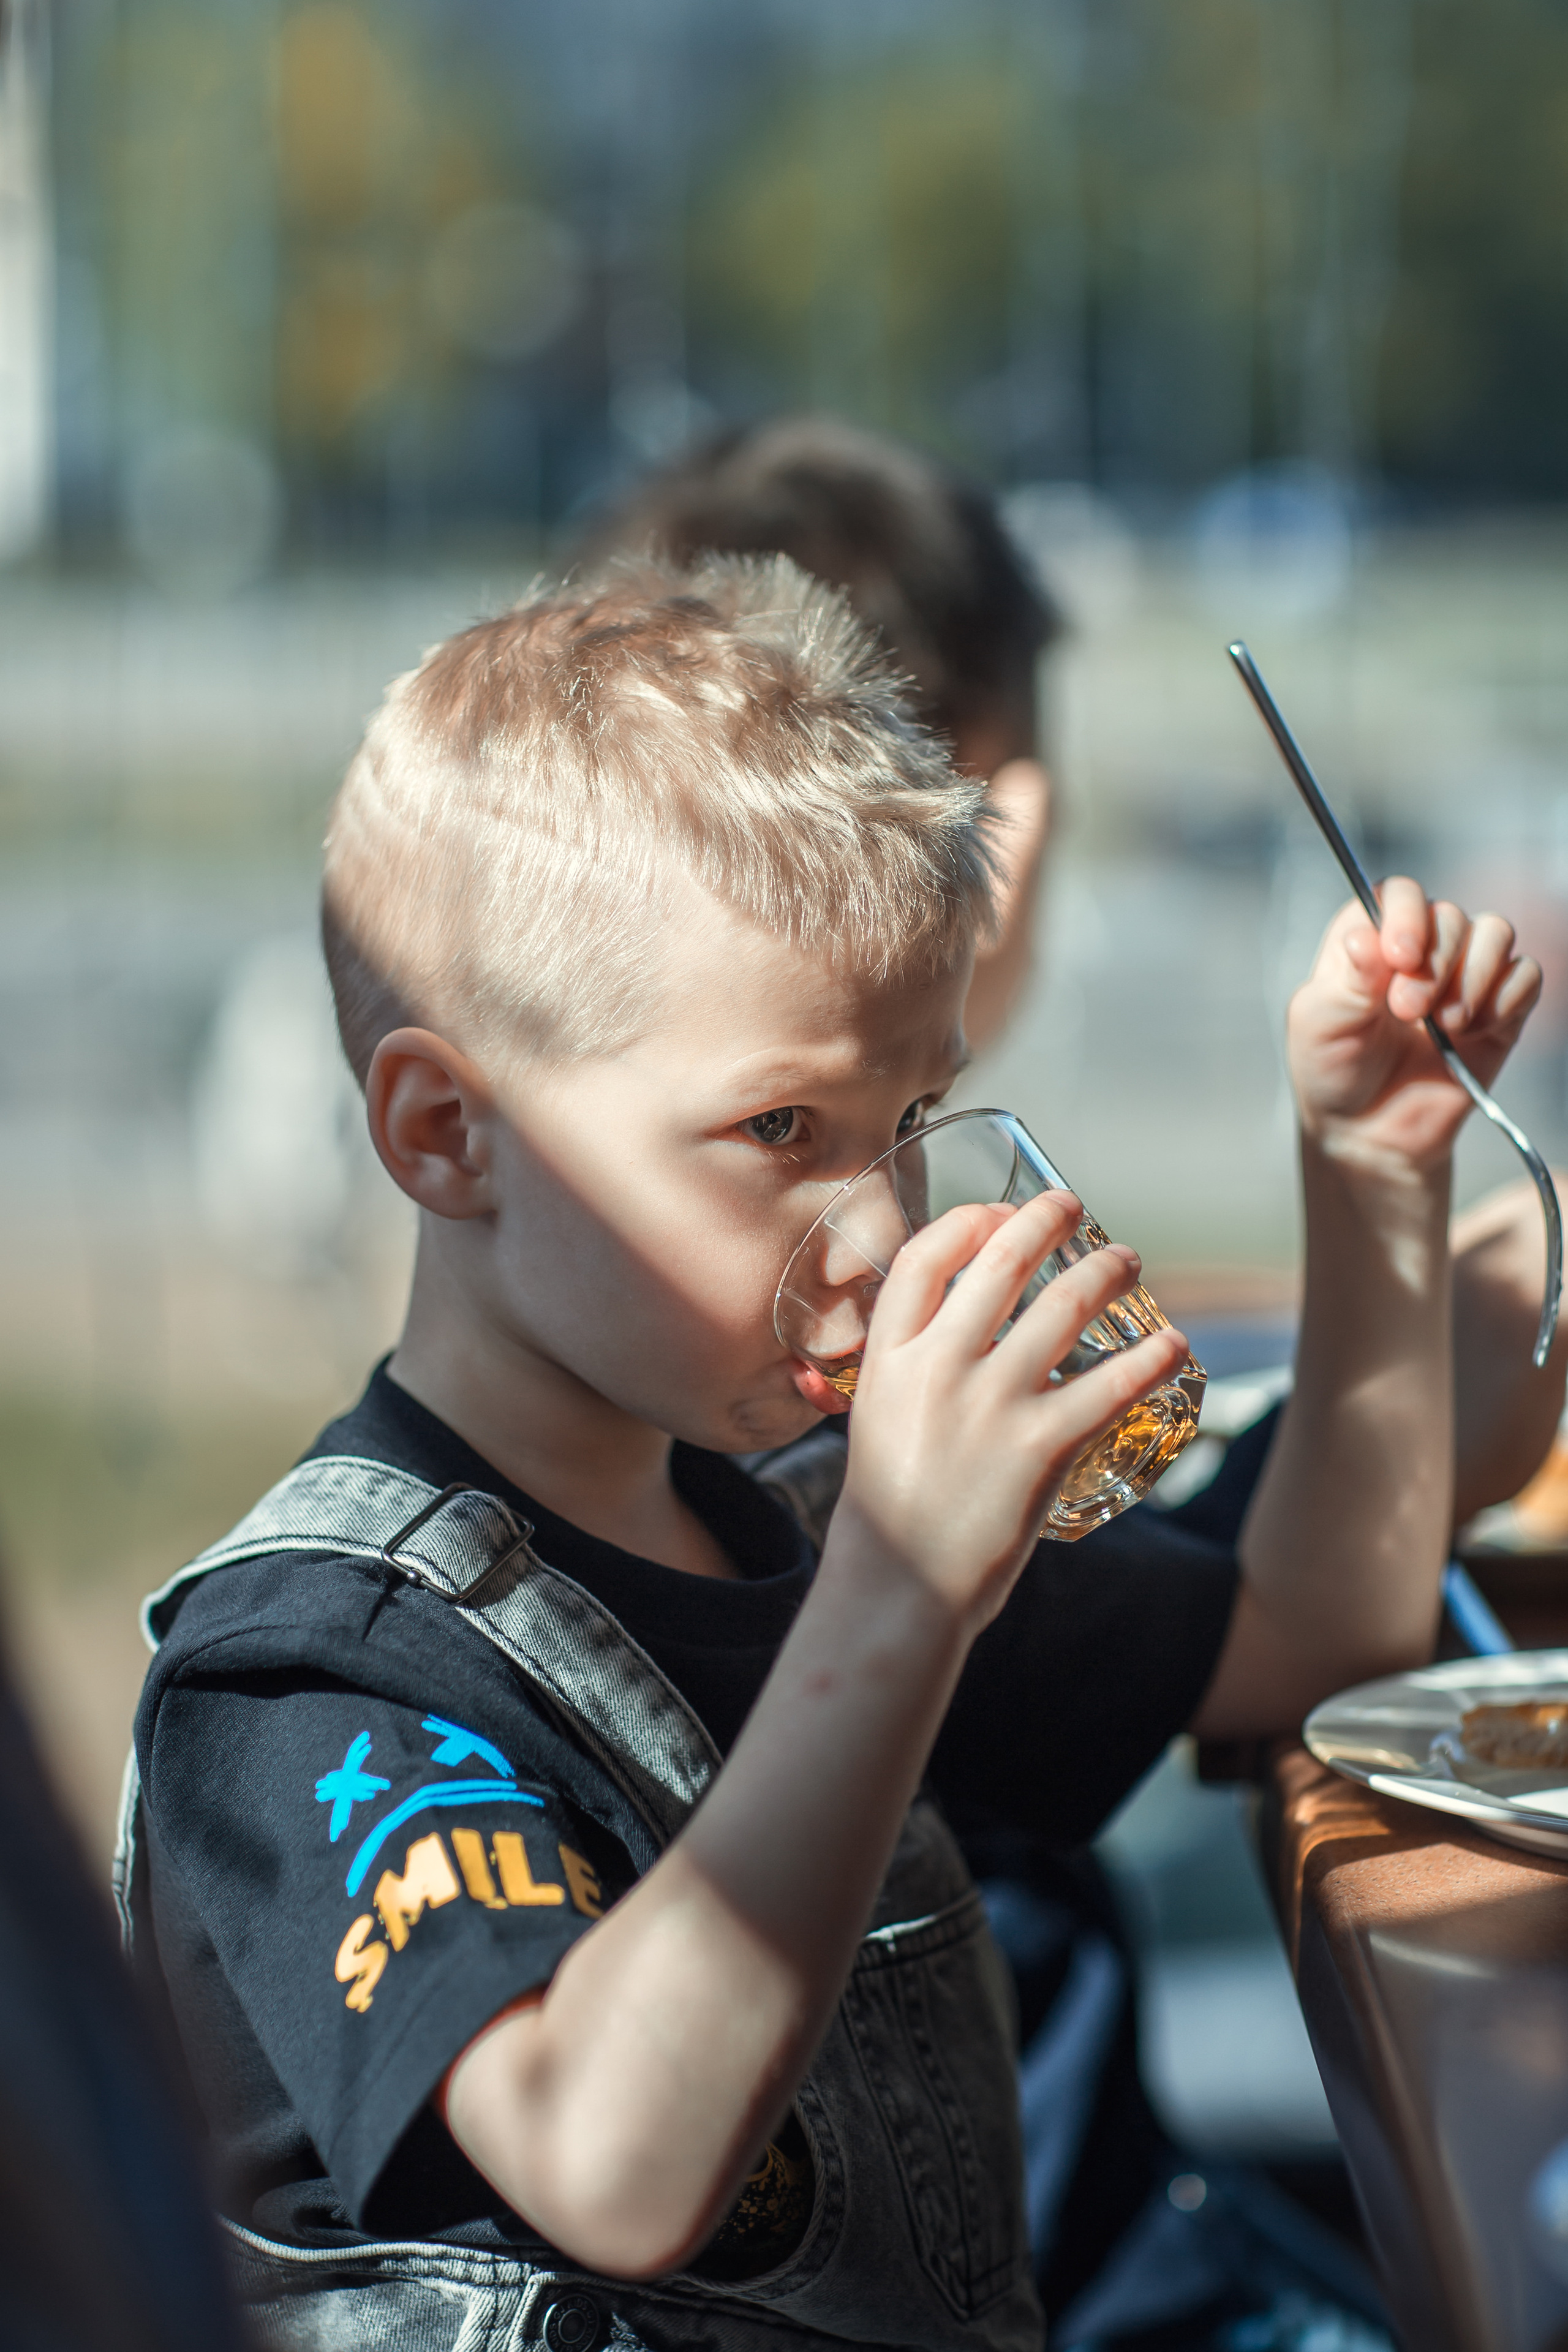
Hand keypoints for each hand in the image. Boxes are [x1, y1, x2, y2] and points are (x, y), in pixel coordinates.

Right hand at [828, 1190, 1188, 1635]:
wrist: (898, 1588)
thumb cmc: (890, 1509)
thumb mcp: (878, 1417)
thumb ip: (915, 1369)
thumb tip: (965, 1329)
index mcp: (889, 1357)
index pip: (925, 1257)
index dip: (969, 1221)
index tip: (998, 1212)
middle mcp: (937, 1367)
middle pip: (1001, 1262)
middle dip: (1046, 1220)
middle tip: (1073, 1207)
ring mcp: (989, 1404)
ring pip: (1062, 1306)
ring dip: (1106, 1271)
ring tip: (1127, 1261)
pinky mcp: (1038, 1447)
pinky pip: (1110, 1385)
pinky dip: (1150, 1358)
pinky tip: (1172, 1343)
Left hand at [1288, 878, 1541, 1173]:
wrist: (1367, 1130)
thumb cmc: (1333, 1068)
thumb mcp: (1320, 1023)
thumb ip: (1346, 980)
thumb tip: (1364, 938)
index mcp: (1370, 936)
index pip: (1400, 893)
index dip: (1407, 915)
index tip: (1399, 957)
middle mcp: (1421, 946)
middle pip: (1451, 915)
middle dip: (1435, 963)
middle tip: (1408, 1010)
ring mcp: (1463, 974)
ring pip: (1496, 934)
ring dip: (1474, 977)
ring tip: (1444, 1025)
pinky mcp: (1499, 1008)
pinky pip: (1525, 976)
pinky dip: (1505, 999)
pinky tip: (1473, 1032)